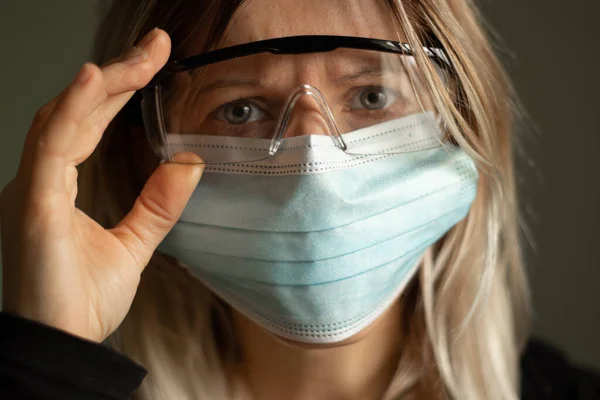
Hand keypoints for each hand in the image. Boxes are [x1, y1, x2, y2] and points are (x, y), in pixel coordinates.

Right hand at [0, 29, 202, 342]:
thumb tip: (188, 163)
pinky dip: (73, 108)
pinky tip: (96, 79)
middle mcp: (39, 181)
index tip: (152, 62)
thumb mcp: (133, 245)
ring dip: (104, 82)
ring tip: (144, 54)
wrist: (61, 347)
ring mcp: (32, 189)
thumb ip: (156, 204)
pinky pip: (52, 145)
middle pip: (76, 112)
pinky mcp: (34, 204)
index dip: (115, 91)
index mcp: (56, 188)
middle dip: (117, 75)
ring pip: (64, 118)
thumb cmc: (81, 302)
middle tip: (156, 44)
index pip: (85, 124)